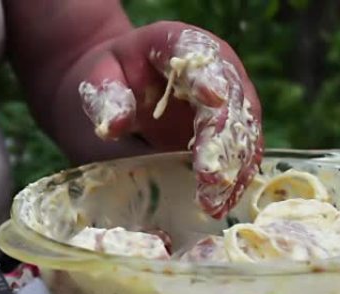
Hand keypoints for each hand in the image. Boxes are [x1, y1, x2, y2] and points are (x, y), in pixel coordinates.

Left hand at [68, 21, 262, 217]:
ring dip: (232, 168)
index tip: (213, 101)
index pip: (200, 56)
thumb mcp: (95, 82)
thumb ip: (105, 97)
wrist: (113, 90)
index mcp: (177, 43)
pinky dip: (233, 178)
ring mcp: (226, 98)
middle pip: (231, 99)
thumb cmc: (105, 81)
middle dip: (222, 140)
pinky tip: (221, 203)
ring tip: (214, 203)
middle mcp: (213, 67)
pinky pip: (241, 152)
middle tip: (208, 180)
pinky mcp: (227, 130)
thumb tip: (114, 124)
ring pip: (244, 130)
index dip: (208, 78)